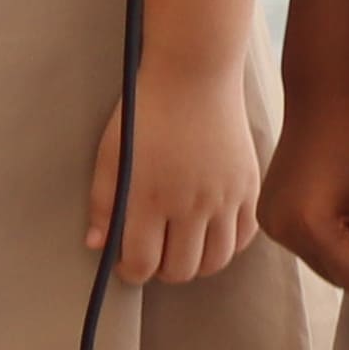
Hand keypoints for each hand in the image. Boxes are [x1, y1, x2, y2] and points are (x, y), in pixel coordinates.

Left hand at [87, 65, 264, 285]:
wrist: (195, 77)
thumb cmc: (145, 113)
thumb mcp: (111, 156)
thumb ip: (103, 203)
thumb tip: (98, 244)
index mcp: (148, 199)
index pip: (142, 263)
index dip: (131, 271)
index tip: (127, 263)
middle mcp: (190, 206)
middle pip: (181, 270)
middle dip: (161, 270)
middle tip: (153, 254)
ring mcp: (225, 199)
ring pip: (216, 261)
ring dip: (196, 263)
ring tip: (183, 247)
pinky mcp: (249, 188)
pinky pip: (244, 237)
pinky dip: (227, 244)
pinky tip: (210, 231)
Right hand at [261, 87, 348, 294]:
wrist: (320, 105)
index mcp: (308, 228)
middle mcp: (280, 231)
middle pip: (335, 275)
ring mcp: (268, 225)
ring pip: (321, 261)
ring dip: (340, 241)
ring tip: (342, 197)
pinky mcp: (267, 216)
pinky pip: (305, 243)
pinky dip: (322, 232)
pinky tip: (327, 196)